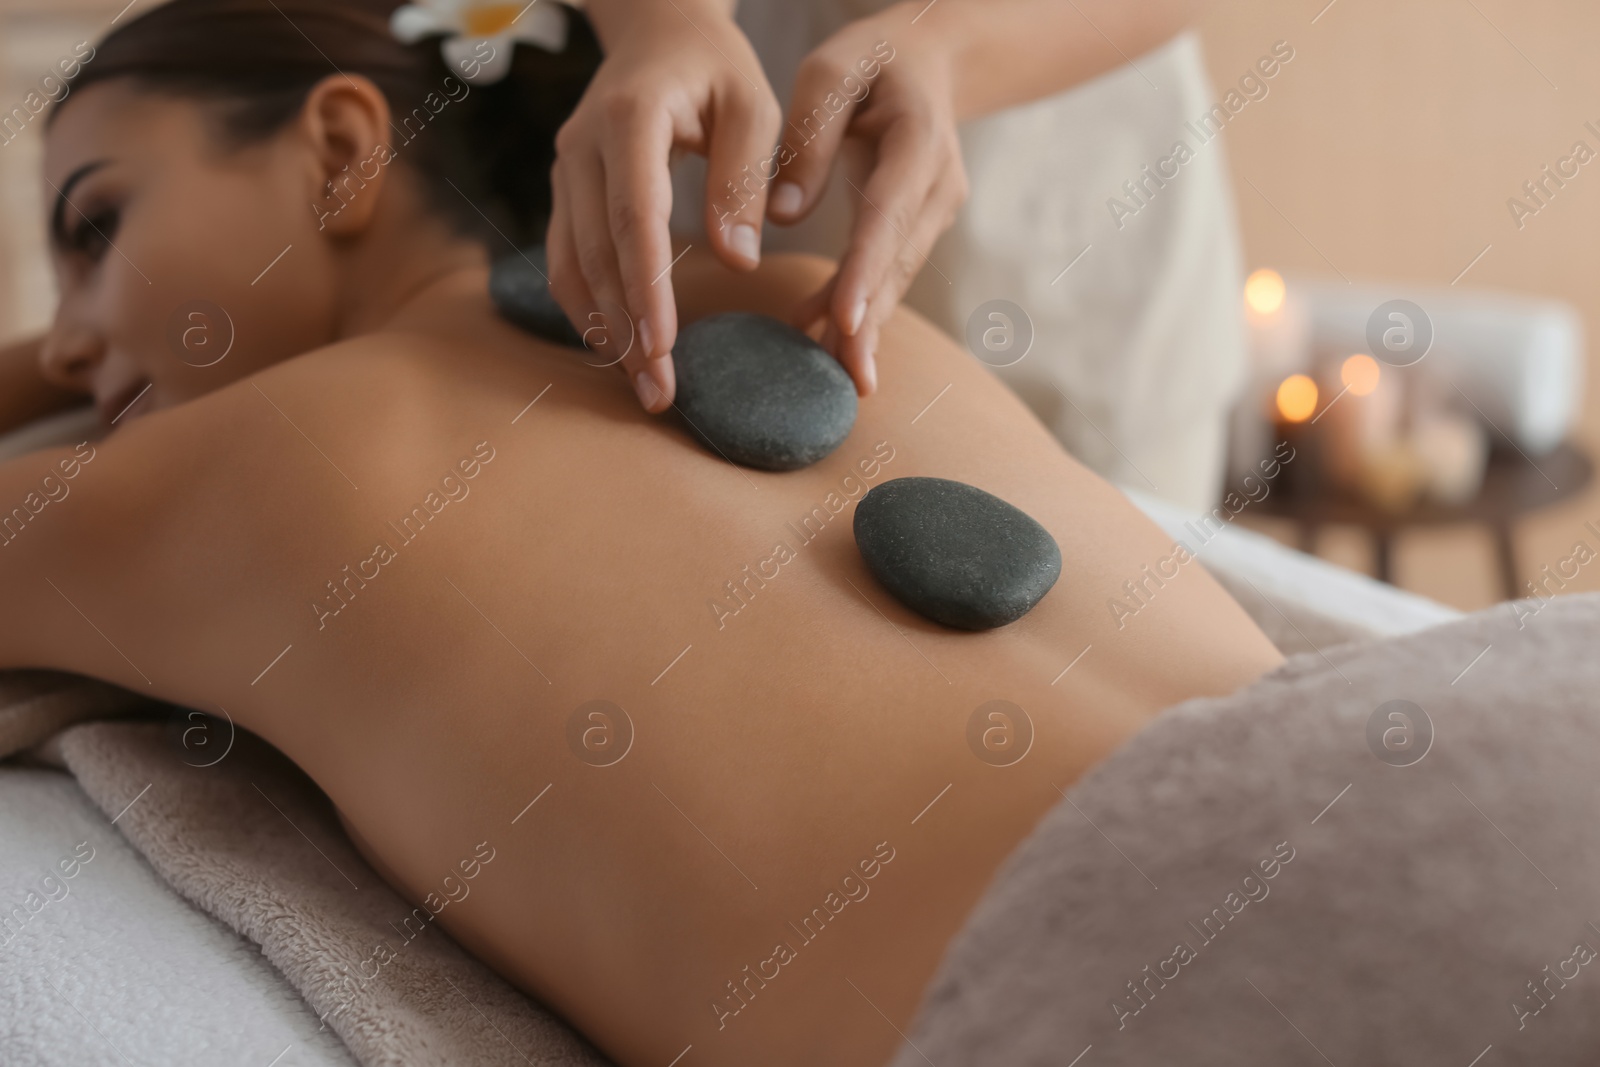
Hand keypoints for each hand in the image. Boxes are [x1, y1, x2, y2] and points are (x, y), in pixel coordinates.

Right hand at [547, 0, 781, 411]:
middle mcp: (582, 146)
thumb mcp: (754, 106)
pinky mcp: (565, 192)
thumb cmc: (716, 68)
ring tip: (644, 386)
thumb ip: (744, 180)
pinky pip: (565, 259)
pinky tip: (618, 350)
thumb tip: (737, 263)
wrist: (657, 31)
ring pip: (571, 264)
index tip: (664, 344)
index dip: (646, 285)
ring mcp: (566, 171)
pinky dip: (589, 309)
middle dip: (627, 329)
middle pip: (598, 252)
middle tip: (660, 392)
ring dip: (604, 331)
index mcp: (630, 116)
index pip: (633, 214)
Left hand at [770, 5, 968, 395]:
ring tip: (837, 378)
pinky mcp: (920, 227)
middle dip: (871, 320)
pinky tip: (827, 340)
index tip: (845, 319)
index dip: (867, 270)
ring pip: (896, 277)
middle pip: (898, 261)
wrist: (928, 60)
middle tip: (847, 378)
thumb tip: (785, 212)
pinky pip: (888, 273)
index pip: (889, 214)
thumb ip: (808, 137)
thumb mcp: (830, 72)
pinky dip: (862, 307)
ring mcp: (935, 210)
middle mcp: (938, 184)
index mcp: (919, 139)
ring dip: (866, 325)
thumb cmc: (870, 61)